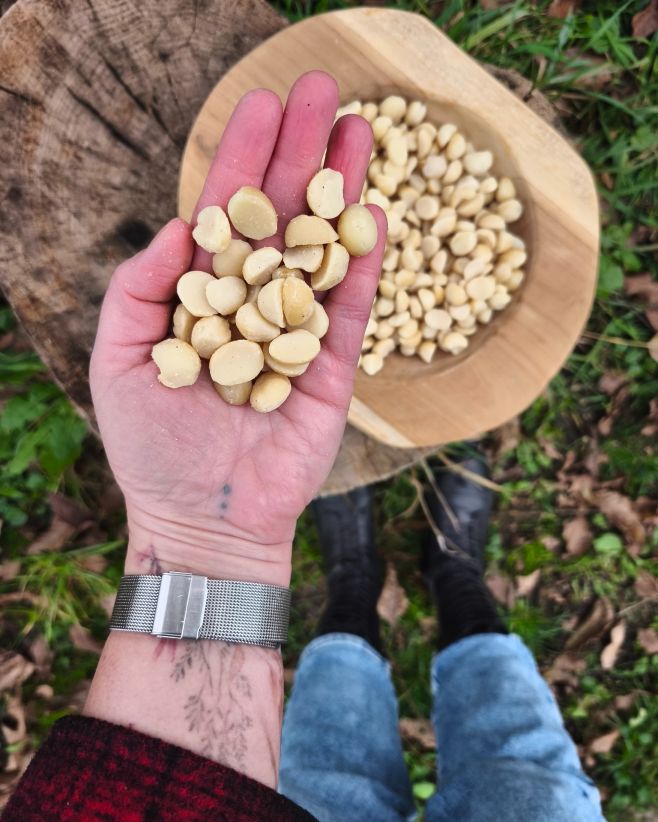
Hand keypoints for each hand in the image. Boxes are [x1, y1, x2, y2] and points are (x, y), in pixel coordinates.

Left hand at [90, 72, 384, 585]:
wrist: (203, 517)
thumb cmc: (151, 446)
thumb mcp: (119, 359)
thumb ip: (139, 288)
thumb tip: (178, 227)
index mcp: (204, 296)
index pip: (227, 214)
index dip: (244, 159)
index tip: (262, 104)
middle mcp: (253, 304)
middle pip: (283, 217)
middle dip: (302, 154)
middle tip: (325, 91)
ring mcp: (297, 334)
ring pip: (322, 250)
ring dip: (341, 191)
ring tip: (361, 130)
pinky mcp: (332, 370)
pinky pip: (350, 309)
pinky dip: (361, 264)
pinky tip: (373, 212)